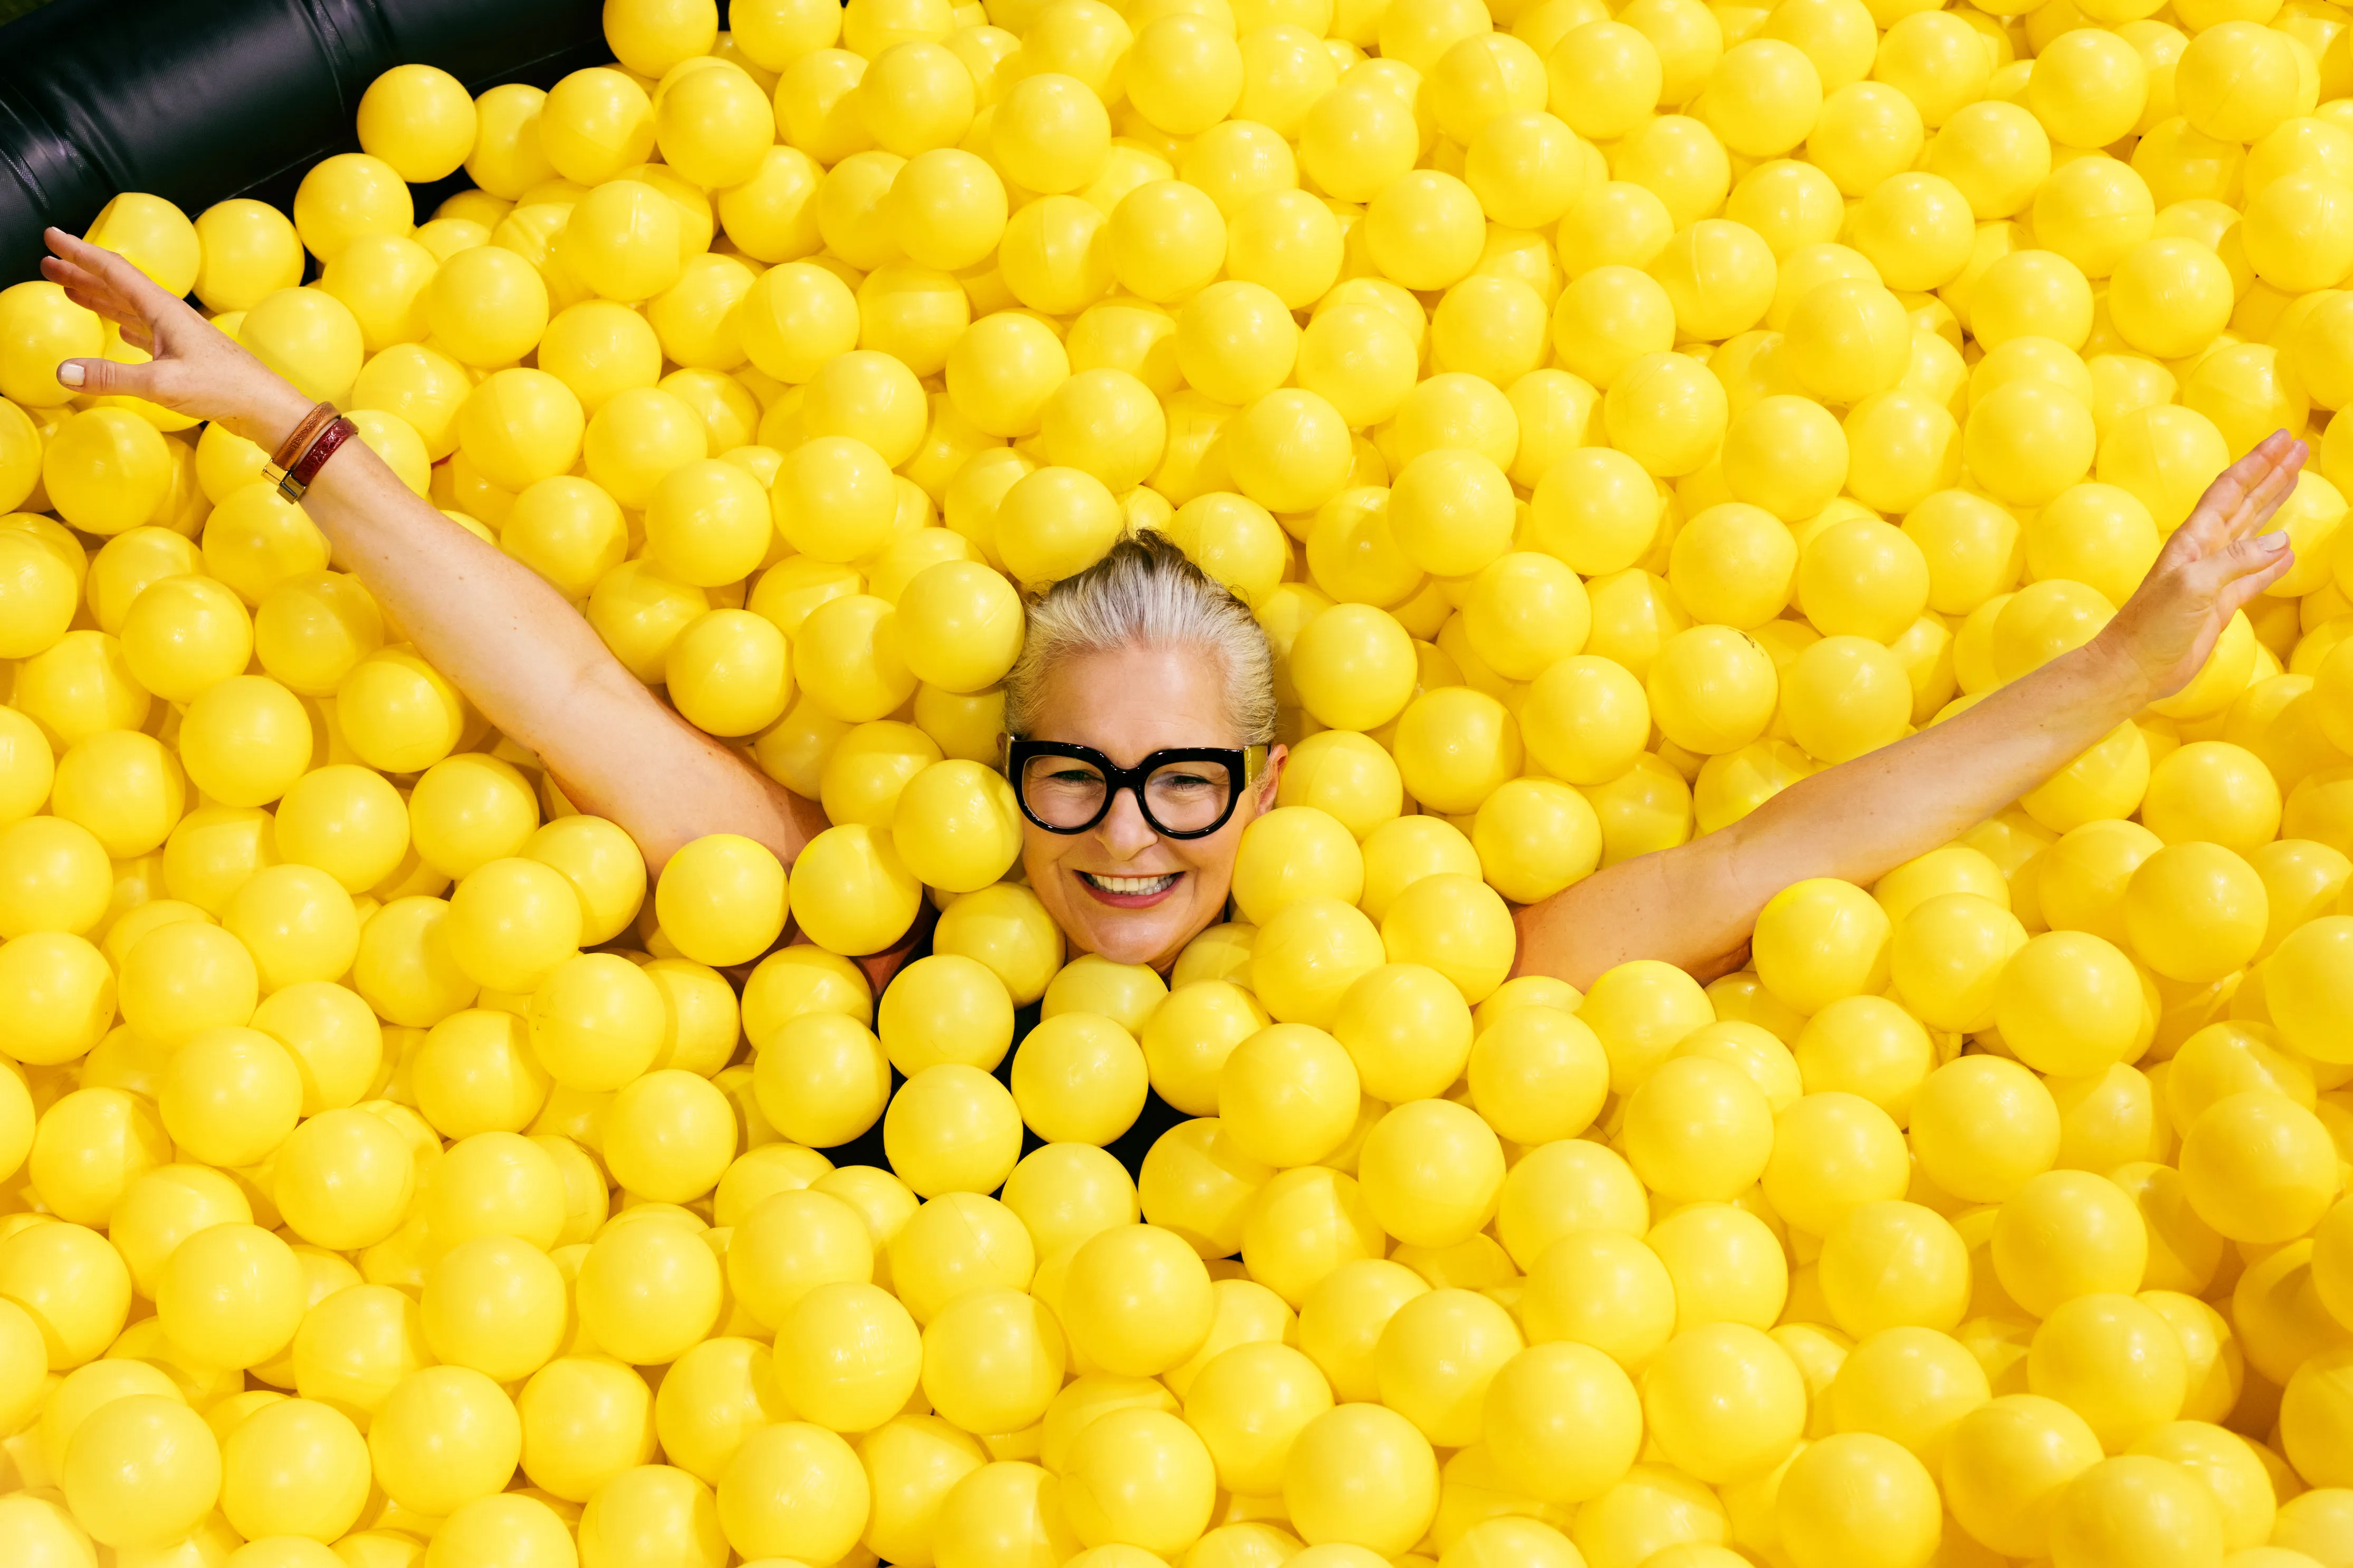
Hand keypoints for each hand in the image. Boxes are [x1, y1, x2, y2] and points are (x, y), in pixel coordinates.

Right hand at [39, 227, 311, 449]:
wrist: (266, 408)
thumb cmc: (223, 390)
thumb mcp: (162, 384)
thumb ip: (111, 377)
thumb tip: (64, 372)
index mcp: (164, 310)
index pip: (114, 271)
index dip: (80, 253)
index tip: (52, 237)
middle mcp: (169, 316)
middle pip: (117, 286)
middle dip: (82, 273)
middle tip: (47, 262)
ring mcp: (177, 336)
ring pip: (128, 307)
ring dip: (98, 297)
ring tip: (68, 288)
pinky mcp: (184, 356)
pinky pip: (144, 332)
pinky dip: (123, 324)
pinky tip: (117, 327)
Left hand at [2100, 429, 2304, 702]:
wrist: (2132, 667)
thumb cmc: (2152, 626)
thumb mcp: (2193, 586)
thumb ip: (2236, 561)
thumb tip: (2279, 541)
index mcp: (2194, 539)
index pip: (2230, 490)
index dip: (2258, 463)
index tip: (2284, 439)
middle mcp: (2204, 552)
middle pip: (2245, 502)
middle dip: (2272, 474)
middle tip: (2299, 448)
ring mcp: (2214, 577)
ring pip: (2253, 533)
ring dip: (2274, 506)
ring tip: (2295, 481)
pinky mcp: (2220, 604)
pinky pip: (2254, 576)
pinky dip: (2273, 563)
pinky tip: (2288, 552)